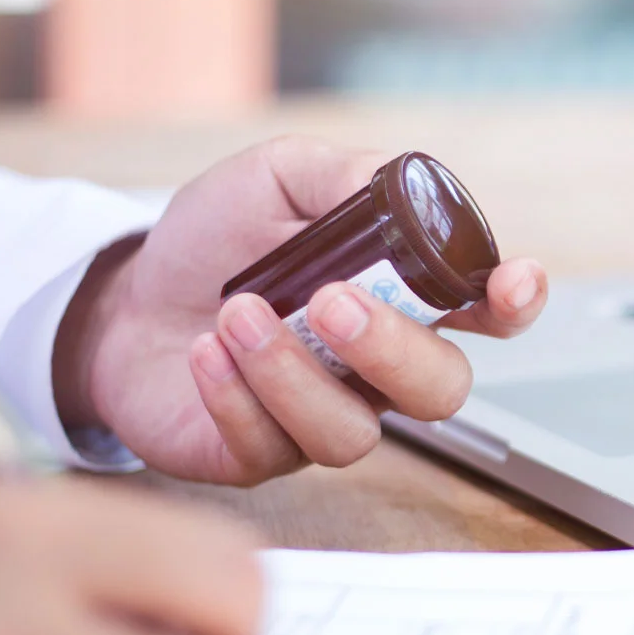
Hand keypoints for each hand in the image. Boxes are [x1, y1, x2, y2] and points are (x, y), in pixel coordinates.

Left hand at [55, 136, 548, 484]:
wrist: (120, 300)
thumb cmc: (214, 241)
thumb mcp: (278, 178)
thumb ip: (344, 177)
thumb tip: (399, 185)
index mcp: (403, 295)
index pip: (487, 310)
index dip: (513, 303)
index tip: (510, 285)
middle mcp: (378, 368)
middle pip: (440, 390)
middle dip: (394, 349)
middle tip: (331, 302)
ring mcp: (325, 417)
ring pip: (355, 434)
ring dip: (296, 373)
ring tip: (237, 315)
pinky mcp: (261, 457)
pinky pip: (274, 448)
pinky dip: (237, 398)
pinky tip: (204, 354)